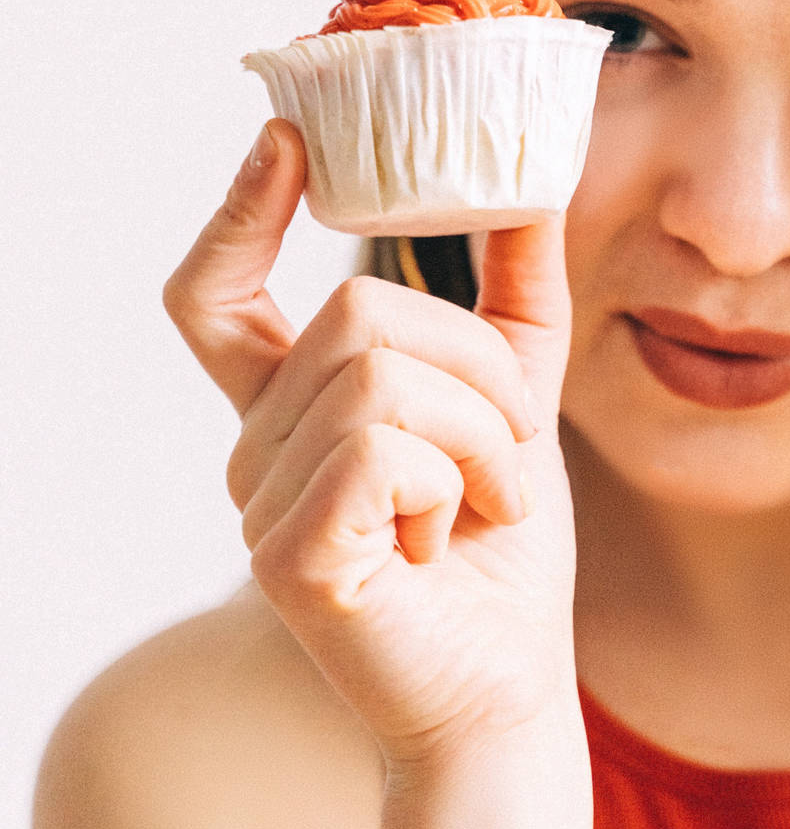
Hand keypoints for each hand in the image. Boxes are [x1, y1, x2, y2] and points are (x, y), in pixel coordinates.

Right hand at [162, 119, 580, 772]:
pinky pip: (385, 450)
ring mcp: (261, 505)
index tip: (289, 139)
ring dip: (482, 432)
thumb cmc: (500, 549)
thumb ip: (515, 287)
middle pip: (358, 309)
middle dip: (475, 364)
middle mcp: (255, 449)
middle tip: (510, 446)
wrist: (509, 689)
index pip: (216, 296)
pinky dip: (457, 482)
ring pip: (383, 375)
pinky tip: (452, 538)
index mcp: (292, 409)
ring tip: (486, 503)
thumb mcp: (515, 393)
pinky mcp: (291, 556)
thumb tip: (533, 174)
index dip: (240, 212)